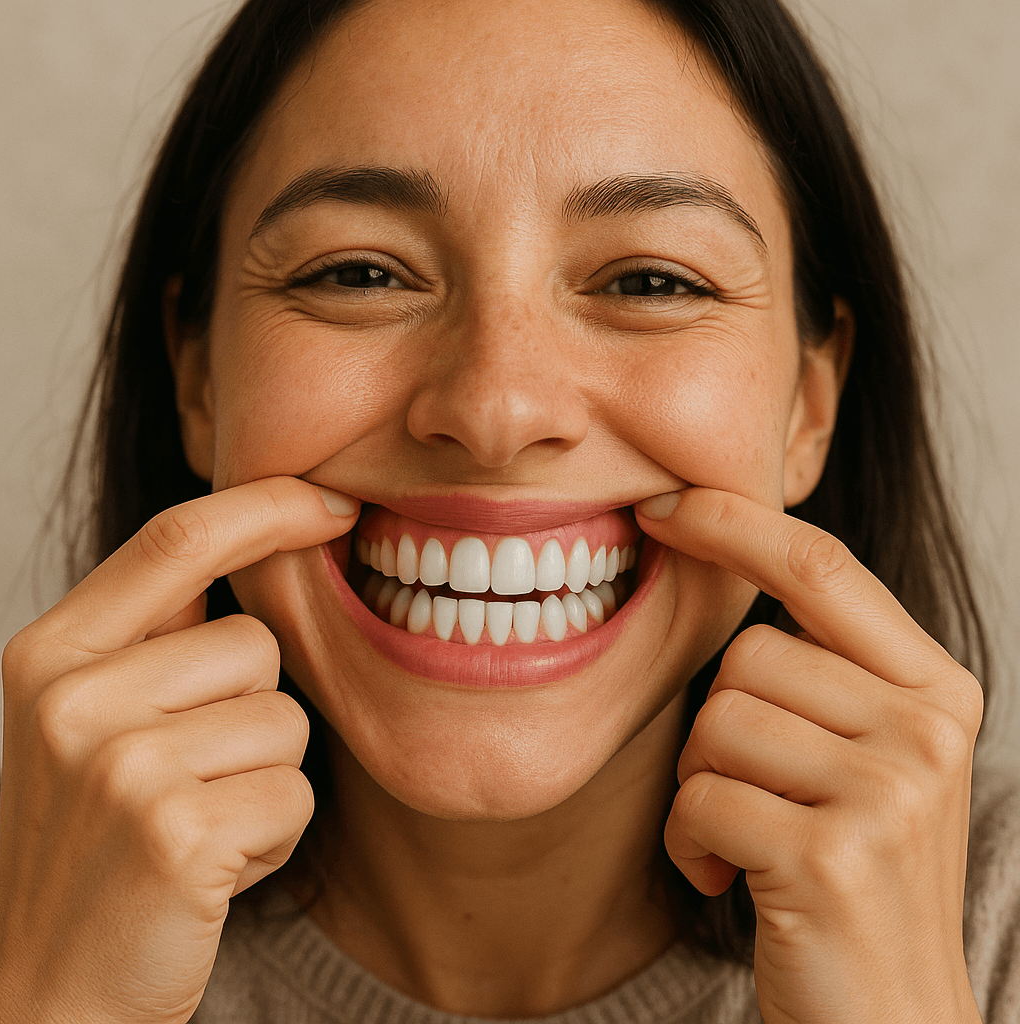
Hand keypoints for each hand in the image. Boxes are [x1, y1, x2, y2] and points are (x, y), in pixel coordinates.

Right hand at [0, 478, 358, 1023]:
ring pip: (288, 720)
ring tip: (194, 826)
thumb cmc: (94, 845)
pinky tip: (210, 871)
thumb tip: (271, 536)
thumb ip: (160, 634)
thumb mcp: (93, 720)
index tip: (338, 501)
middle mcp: (73, 698)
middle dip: (254, 713)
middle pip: (257, 644)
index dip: (270, 505)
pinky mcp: (176, 834)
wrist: (41, 995)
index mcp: (51, 654)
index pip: (179, 537)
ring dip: (264, 779)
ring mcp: (120, 767)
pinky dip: (271, 836)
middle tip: (186, 784)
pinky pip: (294, 794)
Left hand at [636, 488, 983, 1023]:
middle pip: (747, 660)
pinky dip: (690, 841)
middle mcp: (925, 730)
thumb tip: (712, 557)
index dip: (735, 524)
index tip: (664, 503)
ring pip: (715, 725)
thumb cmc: (852, 869)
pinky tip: (731, 879)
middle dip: (718, 729)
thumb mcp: (858, 754)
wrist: (891, 1017)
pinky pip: (699, 798)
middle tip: (754, 797)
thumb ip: (815, 668)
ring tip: (747, 840)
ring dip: (701, 788)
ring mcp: (888, 793)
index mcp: (933, 688)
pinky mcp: (831, 856)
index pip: (821, 568)